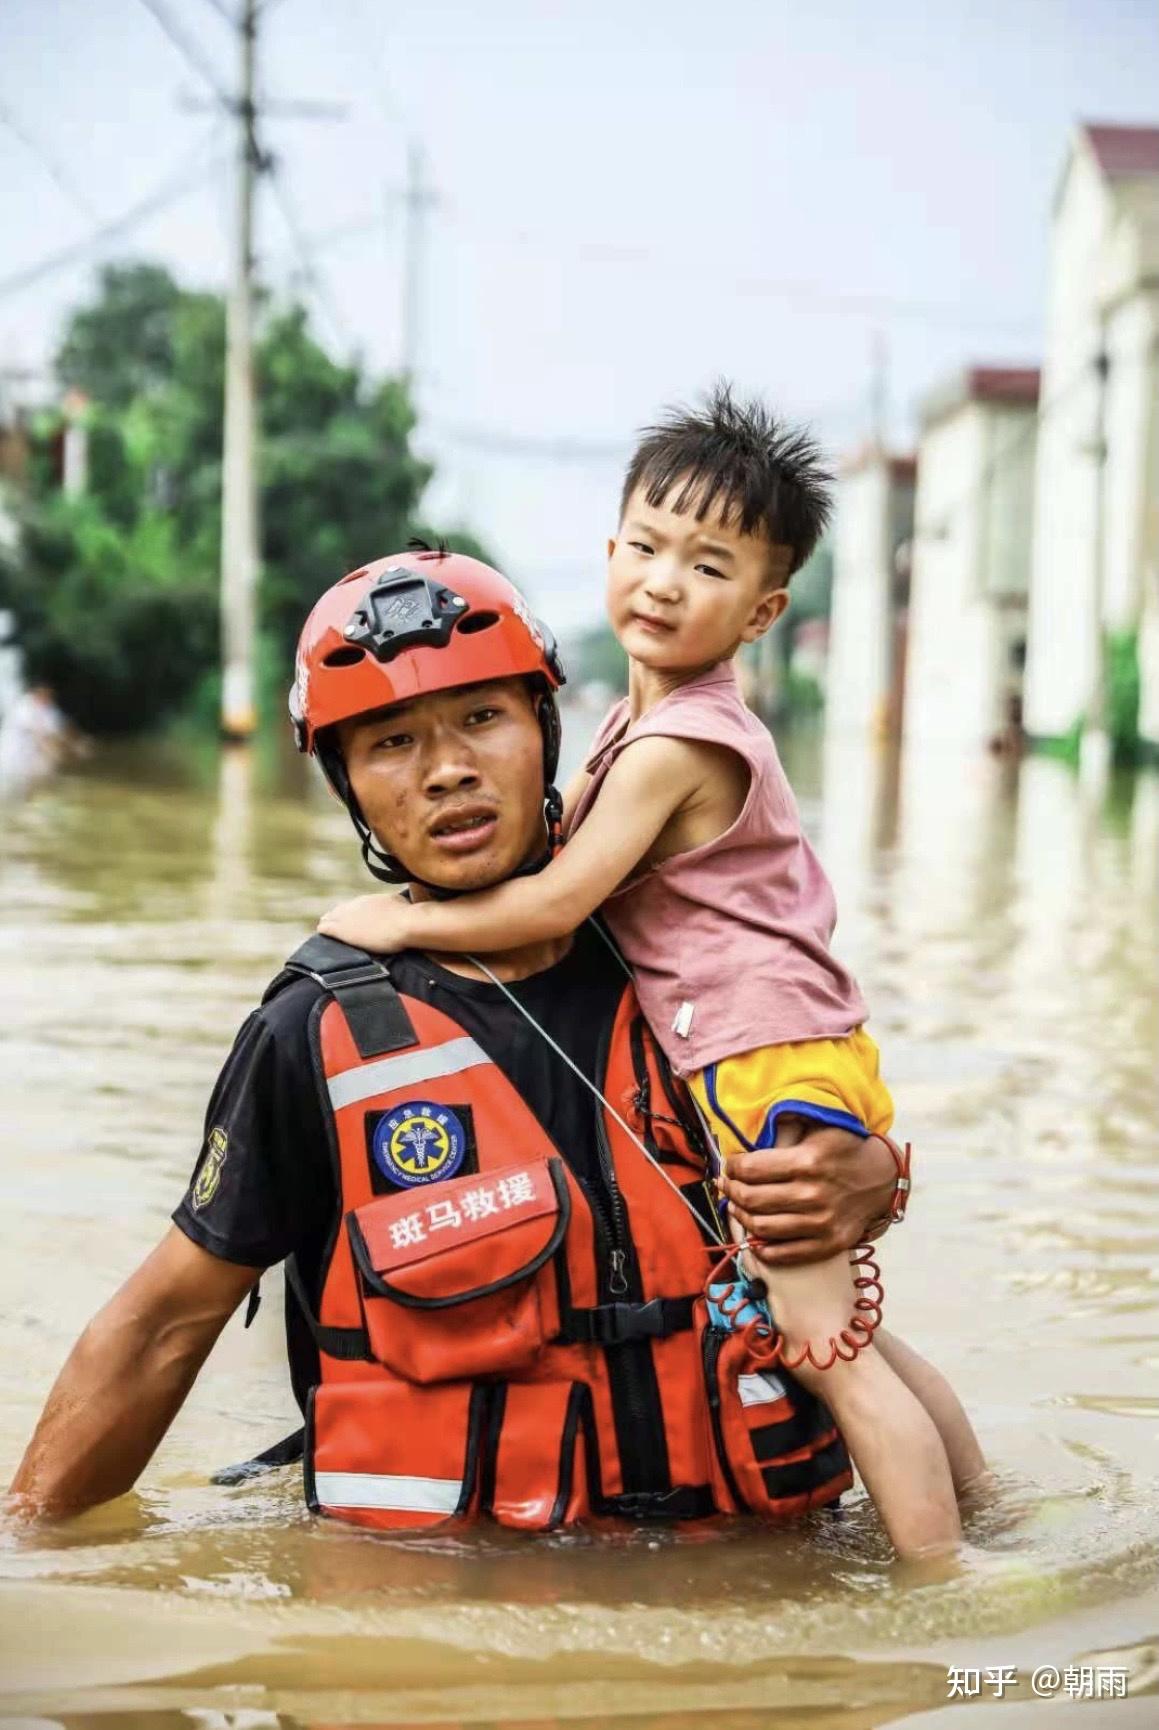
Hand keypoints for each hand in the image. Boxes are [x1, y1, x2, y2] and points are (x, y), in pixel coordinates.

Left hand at [317, 892, 416, 953]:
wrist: (405, 924)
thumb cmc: (407, 915)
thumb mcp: (399, 902)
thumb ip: (392, 902)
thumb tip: (395, 900)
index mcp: (369, 900)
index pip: (355, 906)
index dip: (353, 913)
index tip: (353, 919)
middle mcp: (355, 905)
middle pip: (340, 911)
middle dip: (339, 918)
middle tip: (336, 924)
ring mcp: (347, 917)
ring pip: (330, 918)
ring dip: (329, 923)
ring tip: (325, 928)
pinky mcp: (342, 930)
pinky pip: (326, 928)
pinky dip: (324, 931)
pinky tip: (321, 933)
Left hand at [719, 1120, 895, 1266]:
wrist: (881, 1178)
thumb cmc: (844, 1149)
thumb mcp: (819, 1126)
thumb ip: (786, 1126)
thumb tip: (747, 1132)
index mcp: (808, 1161)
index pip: (752, 1169)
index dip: (732, 1167)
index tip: (729, 1166)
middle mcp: (813, 1194)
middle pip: (752, 1199)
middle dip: (731, 1191)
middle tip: (726, 1185)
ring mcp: (821, 1223)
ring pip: (762, 1227)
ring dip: (741, 1217)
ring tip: (736, 1206)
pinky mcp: (829, 1244)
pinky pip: (785, 1254)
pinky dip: (763, 1248)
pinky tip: (754, 1237)